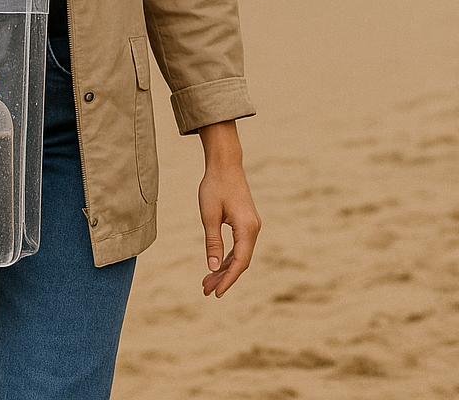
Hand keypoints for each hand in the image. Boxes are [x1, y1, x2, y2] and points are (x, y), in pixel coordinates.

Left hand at [195, 120, 260, 297]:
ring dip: (224, 269)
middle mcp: (253, 229)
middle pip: (240, 261)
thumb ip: (212, 241)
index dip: (228, 279)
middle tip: (205, 291)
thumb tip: (212, 268)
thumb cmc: (215, 187)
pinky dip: (227, 258)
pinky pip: (239, 247)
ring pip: (239, 255)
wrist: (225, 165)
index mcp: (247, 228)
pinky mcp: (246, 223)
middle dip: (223, 278)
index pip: (240, 262)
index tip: (216, 293)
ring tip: (206, 283)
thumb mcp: (209, 215)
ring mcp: (251, 227)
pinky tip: (215, 267)